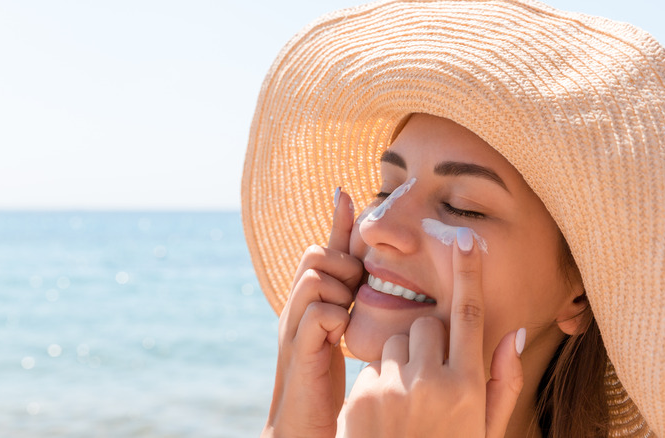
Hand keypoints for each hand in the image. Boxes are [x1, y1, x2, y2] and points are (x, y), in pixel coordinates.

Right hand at [262, 188, 362, 437]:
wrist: (303, 427)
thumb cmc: (327, 382)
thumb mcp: (343, 335)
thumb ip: (353, 304)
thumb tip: (370, 277)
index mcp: (312, 301)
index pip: (324, 250)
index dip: (336, 222)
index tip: (347, 191)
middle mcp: (297, 307)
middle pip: (315, 254)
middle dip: (341, 264)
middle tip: (355, 292)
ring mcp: (294, 327)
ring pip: (314, 276)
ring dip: (339, 289)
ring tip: (348, 313)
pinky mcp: (298, 350)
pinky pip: (317, 313)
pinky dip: (334, 317)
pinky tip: (341, 336)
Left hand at [343, 227, 524, 437]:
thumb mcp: (485, 429)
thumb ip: (503, 382)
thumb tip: (514, 332)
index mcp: (468, 388)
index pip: (470, 316)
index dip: (468, 273)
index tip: (464, 239)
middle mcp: (432, 383)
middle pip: (427, 325)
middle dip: (428, 341)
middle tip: (429, 378)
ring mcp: (393, 389)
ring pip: (396, 342)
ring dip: (402, 362)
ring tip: (406, 404)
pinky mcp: (361, 397)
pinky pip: (372, 367)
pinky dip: (380, 382)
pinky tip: (385, 417)